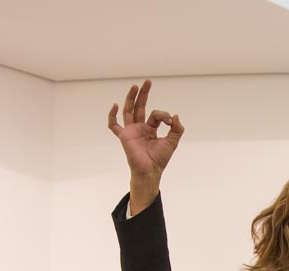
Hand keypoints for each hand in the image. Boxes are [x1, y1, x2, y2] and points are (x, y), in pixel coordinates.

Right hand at [107, 80, 183, 210]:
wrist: (150, 171)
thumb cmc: (160, 159)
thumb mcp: (172, 142)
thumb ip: (177, 129)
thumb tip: (175, 115)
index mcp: (151, 129)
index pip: (156, 115)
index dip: (164, 115)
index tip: (170, 121)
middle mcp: (140, 127)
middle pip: (140, 107)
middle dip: (144, 94)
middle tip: (148, 82)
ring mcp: (131, 131)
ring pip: (129, 110)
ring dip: (131, 98)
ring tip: (135, 86)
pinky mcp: (124, 136)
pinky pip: (113, 125)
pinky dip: (112, 115)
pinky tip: (115, 105)